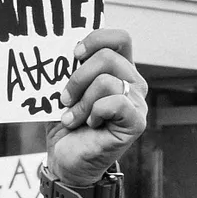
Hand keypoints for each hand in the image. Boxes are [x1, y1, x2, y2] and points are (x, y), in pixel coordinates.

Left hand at [48, 29, 147, 188]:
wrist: (65, 159)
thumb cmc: (65, 122)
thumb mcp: (62, 89)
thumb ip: (68, 69)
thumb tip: (59, 49)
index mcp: (117, 70)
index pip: (119, 39)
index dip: (96, 38)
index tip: (74, 53)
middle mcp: (133, 83)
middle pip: (108, 57)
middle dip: (77, 77)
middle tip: (64, 98)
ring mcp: (137, 103)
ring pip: (106, 81)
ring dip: (80, 101)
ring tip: (72, 117)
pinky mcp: (136, 122)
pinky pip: (115, 103)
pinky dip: (93, 112)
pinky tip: (89, 124)